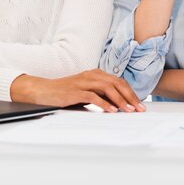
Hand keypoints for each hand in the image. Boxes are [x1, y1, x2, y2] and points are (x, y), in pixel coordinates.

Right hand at [10, 69, 145, 112]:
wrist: (44, 90)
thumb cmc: (66, 92)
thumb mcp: (86, 91)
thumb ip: (100, 95)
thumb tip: (118, 105)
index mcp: (95, 74)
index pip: (118, 81)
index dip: (130, 92)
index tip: (139, 103)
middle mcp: (91, 75)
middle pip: (116, 83)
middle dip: (129, 96)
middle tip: (139, 108)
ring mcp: (83, 82)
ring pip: (107, 88)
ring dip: (120, 100)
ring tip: (129, 110)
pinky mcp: (75, 91)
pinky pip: (93, 96)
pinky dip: (104, 103)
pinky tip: (111, 111)